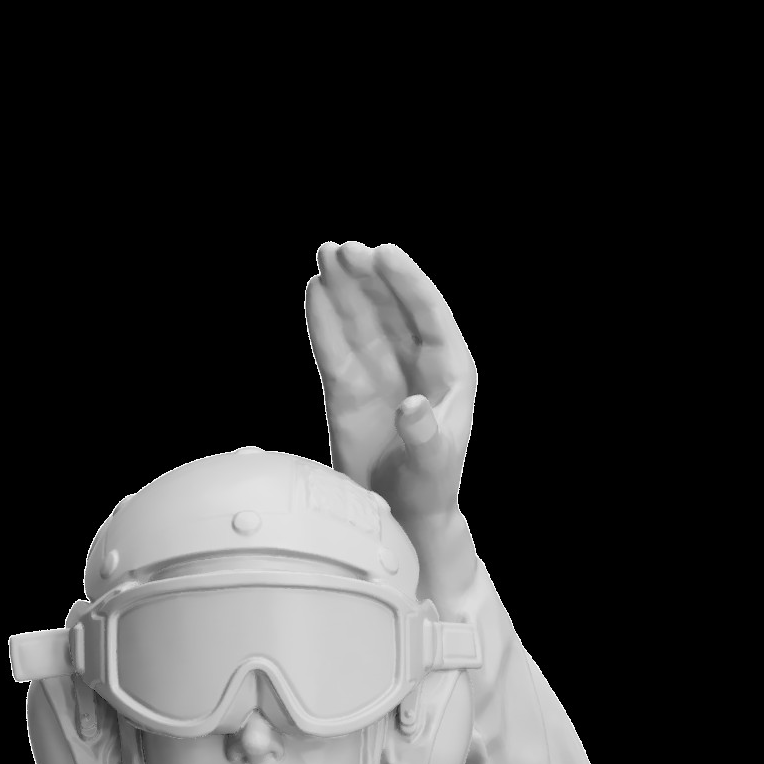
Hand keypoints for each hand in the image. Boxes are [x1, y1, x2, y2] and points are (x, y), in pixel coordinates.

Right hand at [305, 240, 478, 535]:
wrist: (403, 514)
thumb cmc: (429, 486)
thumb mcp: (433, 465)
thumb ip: (426, 436)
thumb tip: (412, 407)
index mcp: (449, 369)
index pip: (428, 313)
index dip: (406, 281)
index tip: (382, 254)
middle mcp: (415, 360)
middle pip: (391, 306)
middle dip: (369, 275)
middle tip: (344, 249)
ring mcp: (380, 370)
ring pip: (362, 318)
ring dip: (345, 287)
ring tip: (326, 256)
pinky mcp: (349, 386)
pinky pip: (336, 346)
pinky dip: (324, 320)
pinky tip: (314, 292)